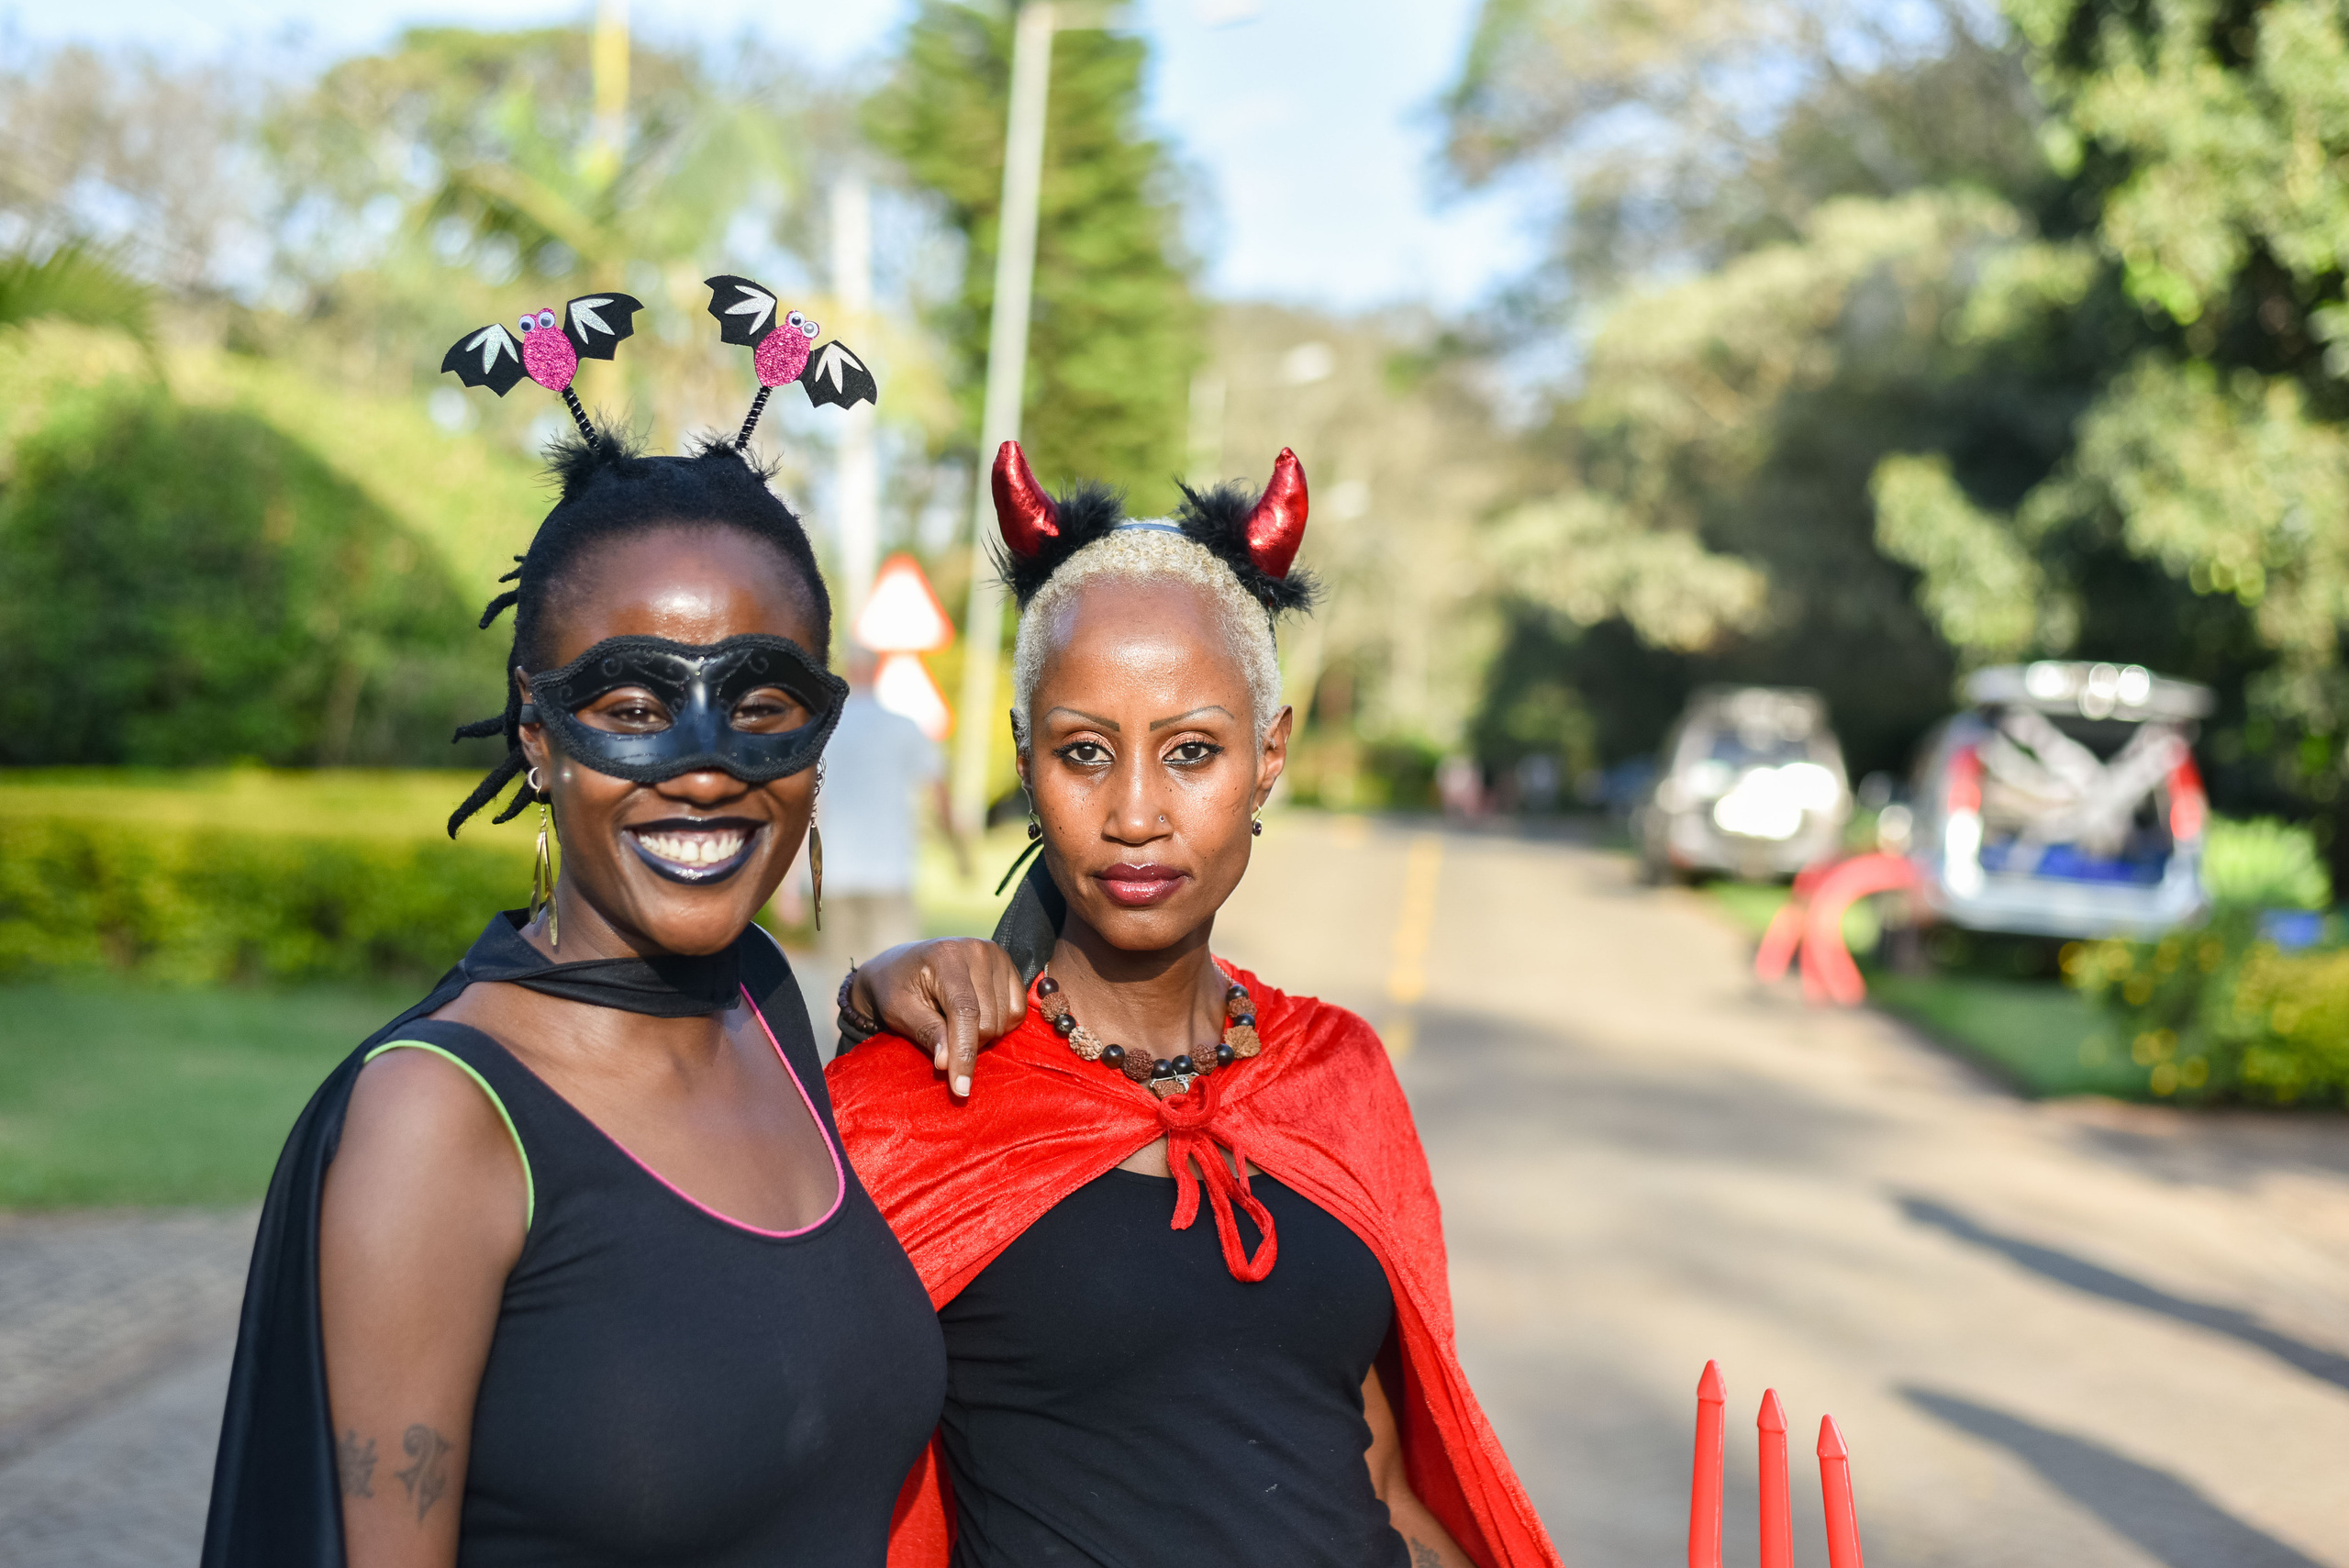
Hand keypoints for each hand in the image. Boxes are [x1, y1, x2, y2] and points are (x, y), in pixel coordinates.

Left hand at [850, 938, 1027, 1097]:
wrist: (900, 966)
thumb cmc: (895, 989)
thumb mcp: (900, 1013)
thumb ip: (927, 1033)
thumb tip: (948, 1064)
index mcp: (946, 956)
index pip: (965, 1012)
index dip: (964, 1052)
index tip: (960, 1088)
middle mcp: (977, 950)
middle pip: (988, 1020)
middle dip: (967, 1043)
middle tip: (943, 1038)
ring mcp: (997, 955)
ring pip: (1005, 1019)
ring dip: (983, 1035)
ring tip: (956, 1024)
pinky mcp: (1009, 965)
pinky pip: (1018, 1010)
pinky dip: (1001, 1024)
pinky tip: (978, 1017)